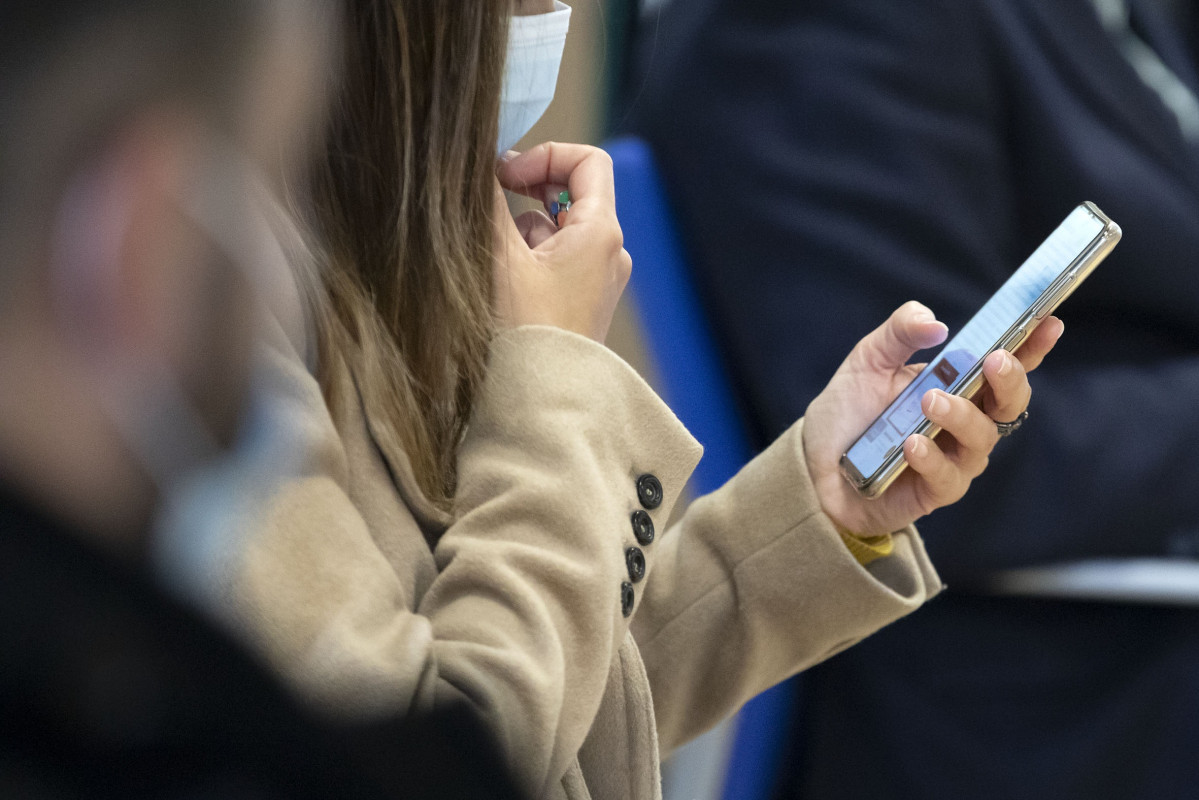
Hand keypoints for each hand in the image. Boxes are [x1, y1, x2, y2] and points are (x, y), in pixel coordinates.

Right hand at [493, 142, 631, 343]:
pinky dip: (526, 257)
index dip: (545, 155)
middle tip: (487, 199)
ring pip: (556, 229)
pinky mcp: (580, 303)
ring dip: (520, 229)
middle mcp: (608, 253)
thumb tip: (474, 161)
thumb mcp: (500, 257)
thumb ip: (488, 201)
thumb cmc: (525, 334)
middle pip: (571, 194)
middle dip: (526, 191)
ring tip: (488, 254)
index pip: (587, 162)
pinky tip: (498, 282)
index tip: (504, 174)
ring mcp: (597, 280)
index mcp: (601, 234)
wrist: (541, 404)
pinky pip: (555, 260)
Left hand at [803, 301, 1064, 537]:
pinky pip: (948, 477)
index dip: (1033, 345)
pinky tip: (911, 443)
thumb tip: (934, 322)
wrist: (812, 466)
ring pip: (983, 439)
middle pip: (1011, 404)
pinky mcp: (933, 492)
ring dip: (962, 416)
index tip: (1048, 322)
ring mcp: (953, 458)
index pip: (1005, 364)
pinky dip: (932, 457)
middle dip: (1010, 381)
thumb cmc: (848, 412)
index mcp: (958, 384)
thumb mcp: (867, 361)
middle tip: (994, 360)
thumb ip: (899, 333)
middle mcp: (964, 421)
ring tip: (930, 401)